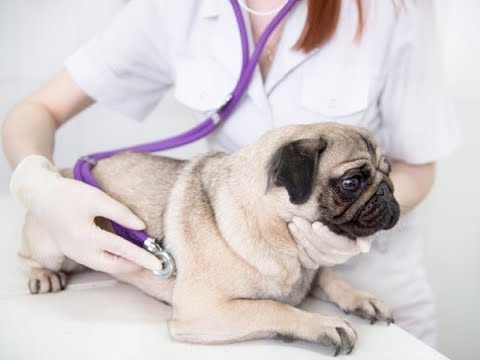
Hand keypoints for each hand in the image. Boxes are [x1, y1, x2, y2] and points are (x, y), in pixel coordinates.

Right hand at [10, 155, 162, 273]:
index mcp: (86, 237)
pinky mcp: (73, 253)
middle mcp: (80, 251)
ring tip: (143, 262)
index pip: (122, 250)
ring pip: (105, 267)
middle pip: (114, 266)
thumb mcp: (97, 198)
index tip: (159, 264)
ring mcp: (75, 254)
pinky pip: (97, 263)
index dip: (143, 257)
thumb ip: (121, 213)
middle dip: (135, 267)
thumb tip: (141, 227)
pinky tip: (124, 257)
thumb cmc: (70, 194)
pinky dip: (113, 262)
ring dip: (124, 266)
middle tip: (155, 266)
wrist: (42, 197)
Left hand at [288, 217, 372, 268]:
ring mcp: (329, 261)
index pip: (337, 244)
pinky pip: (307, 259)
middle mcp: (341, 257)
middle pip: (322, 247)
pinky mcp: (319, 261)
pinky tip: (293, 236)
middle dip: (308, 233)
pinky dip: (299, 248)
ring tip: (293, 224)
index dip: (326, 235)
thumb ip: (365, 236)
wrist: (347, 226)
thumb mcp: (363, 226)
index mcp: (352, 248)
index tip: (316, 224)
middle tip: (297, 220)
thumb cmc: (354, 221)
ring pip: (313, 252)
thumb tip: (364, 248)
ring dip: (301, 238)